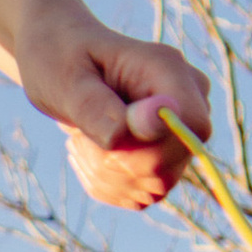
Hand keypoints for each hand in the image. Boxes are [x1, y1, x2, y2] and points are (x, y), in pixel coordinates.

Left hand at [17, 20, 212, 212]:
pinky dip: (110, 184)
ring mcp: (178, 130)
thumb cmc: (58, 58)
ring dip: (108, 175)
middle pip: (172, 162)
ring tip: (82, 139)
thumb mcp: (66, 81)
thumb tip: (140, 129)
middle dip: (118, 163)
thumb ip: (99, 107)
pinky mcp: (166, 156)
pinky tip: (91, 152)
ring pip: (157, 184)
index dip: (154, 147)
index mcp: (167, 68)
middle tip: (79, 136)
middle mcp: (184, 99)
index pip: (193, 126)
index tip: (109, 139)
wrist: (57, 57)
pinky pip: (145, 193)